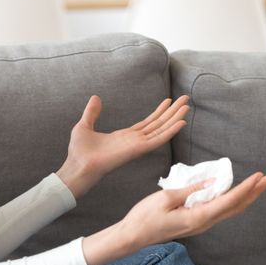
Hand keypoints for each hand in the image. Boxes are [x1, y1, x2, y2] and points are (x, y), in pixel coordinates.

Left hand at [58, 95, 189, 197]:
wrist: (78, 166)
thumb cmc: (79, 153)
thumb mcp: (84, 126)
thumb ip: (92, 113)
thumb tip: (96, 98)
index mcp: (125, 136)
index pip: (147, 123)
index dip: (158, 112)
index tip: (168, 101)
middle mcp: (135, 141)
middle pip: (158, 124)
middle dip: (172, 112)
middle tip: (185, 100)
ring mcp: (138, 145)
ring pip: (162, 129)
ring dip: (175, 118)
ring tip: (187, 107)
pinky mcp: (138, 149)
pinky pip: (158, 139)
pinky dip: (170, 131)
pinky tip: (181, 123)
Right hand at [114, 173, 265, 251]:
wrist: (133, 236)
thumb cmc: (145, 216)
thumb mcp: (167, 197)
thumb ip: (192, 190)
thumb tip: (213, 182)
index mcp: (198, 217)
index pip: (229, 201)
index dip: (246, 188)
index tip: (260, 175)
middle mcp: (204, 223)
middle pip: (237, 207)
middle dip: (255, 192)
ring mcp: (201, 224)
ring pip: (231, 210)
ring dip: (247, 196)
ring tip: (261, 183)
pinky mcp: (197, 222)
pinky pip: (221, 210)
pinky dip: (234, 199)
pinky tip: (238, 191)